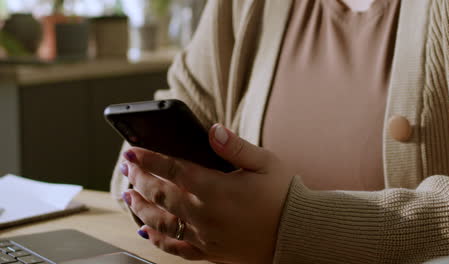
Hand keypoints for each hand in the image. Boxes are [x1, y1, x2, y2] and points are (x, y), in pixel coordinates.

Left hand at [120, 124, 292, 263]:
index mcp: (215, 188)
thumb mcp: (265, 163)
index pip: (172, 169)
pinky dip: (158, 239)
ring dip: (140, 207)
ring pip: (161, 221)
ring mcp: (204, 235)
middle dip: (139, 178)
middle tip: (126, 167)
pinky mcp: (209, 251)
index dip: (149, 158)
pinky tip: (145, 231)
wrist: (296, 233)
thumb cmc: (283, 195)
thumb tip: (212, 130)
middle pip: (160, 194)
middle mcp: (204, 213)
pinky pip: (176, 247)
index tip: (133, 150)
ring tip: (127, 195)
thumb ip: (235, 146)